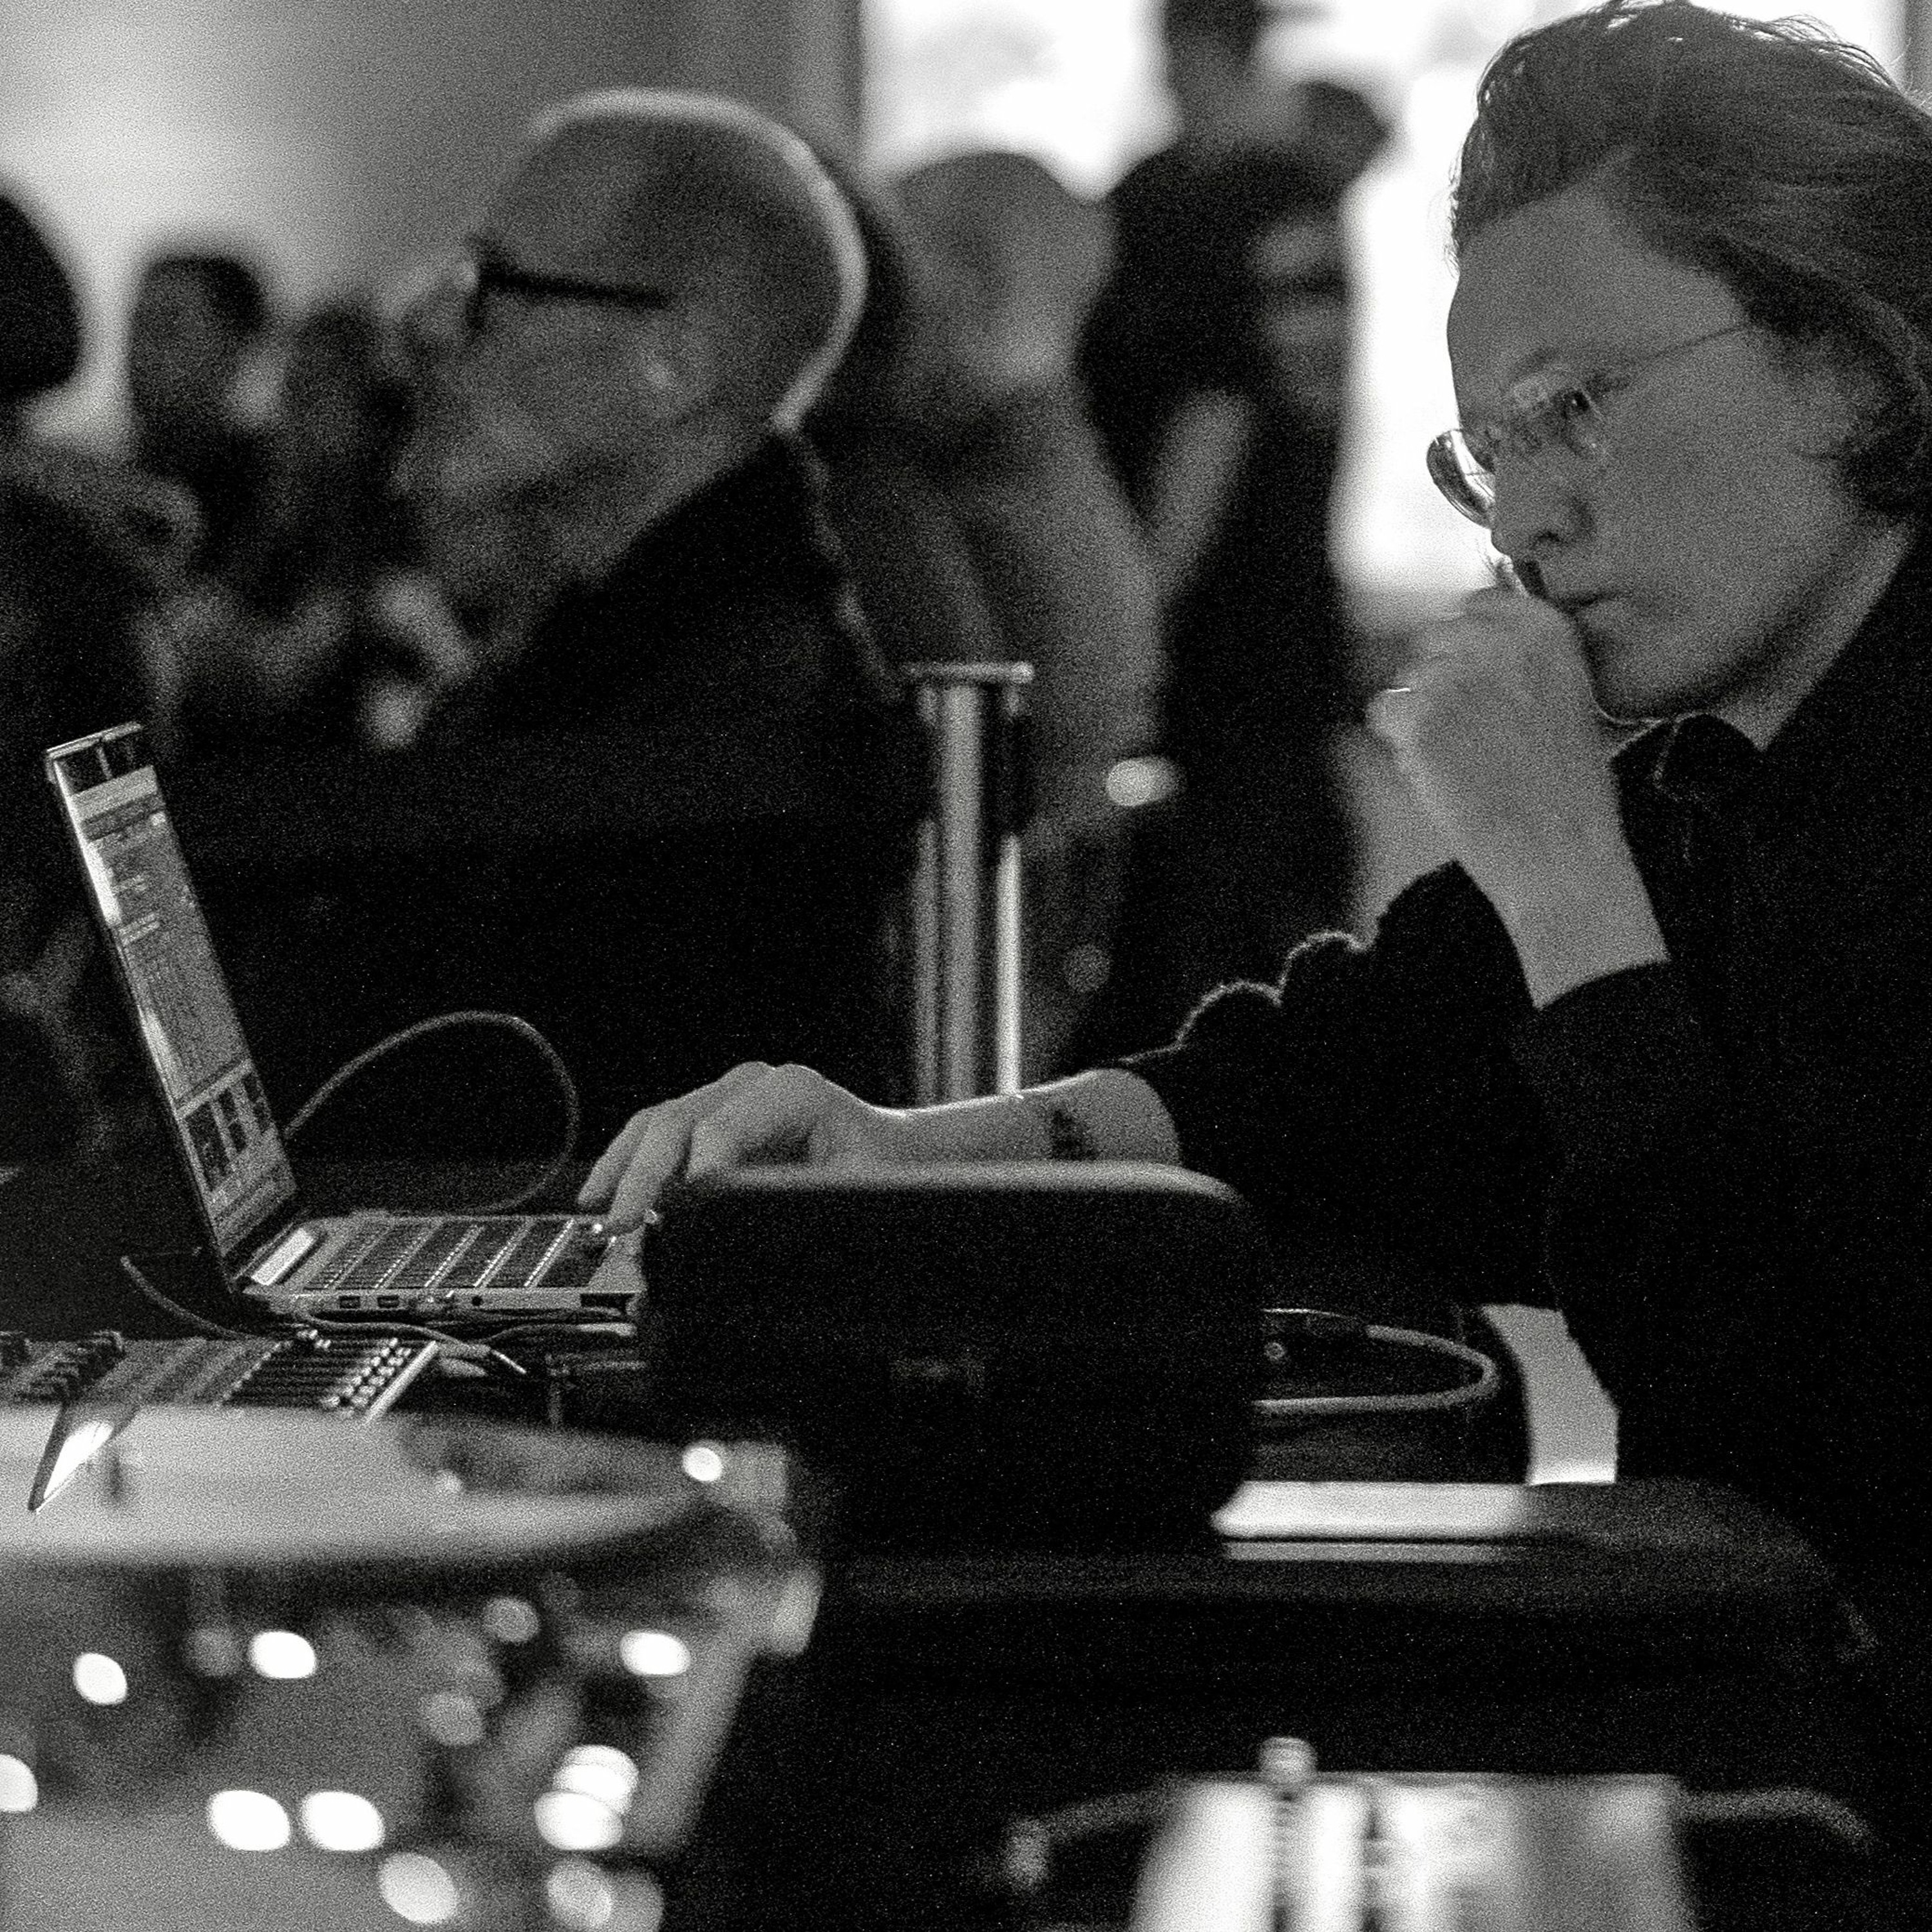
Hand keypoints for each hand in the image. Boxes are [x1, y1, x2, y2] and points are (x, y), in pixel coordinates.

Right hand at [577, 1062, 916, 1232]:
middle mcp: (752, 1085)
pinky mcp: (706, 1120)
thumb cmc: (877, 1175)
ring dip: (623, 1173)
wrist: (889, 1156)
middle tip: (624, 1231)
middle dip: (645, 1180)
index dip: (693, 1178)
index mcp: (793, 1092)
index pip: (723, 1129)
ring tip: (600, 1220)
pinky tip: (599, 1199)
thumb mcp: (853, 1194)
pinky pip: (653, 1137)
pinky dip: (625, 1167)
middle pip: (678, 1122)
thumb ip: (801, 1211)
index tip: (672, 1222)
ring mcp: (725, 1097)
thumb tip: (740, 1245)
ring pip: (656, 1125)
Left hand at [1367, 585, 1665, 1002]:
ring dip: (1422, 714)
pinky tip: (1441, 772)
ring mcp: (1455, 677)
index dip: (1470, 651)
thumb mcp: (1566, 698)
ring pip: (1407, 679)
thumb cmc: (1567, 791)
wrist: (1561, 856)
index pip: (1477, 607)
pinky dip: (1400, 743)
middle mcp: (1499, 640)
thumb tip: (1462, 626)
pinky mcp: (1419, 718)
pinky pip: (1383, 712)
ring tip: (1467, 760)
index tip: (1485, 692)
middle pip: (1433, 639)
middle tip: (1473, 736)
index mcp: (1545, 629)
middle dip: (1441, 681)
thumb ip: (1519, 657)